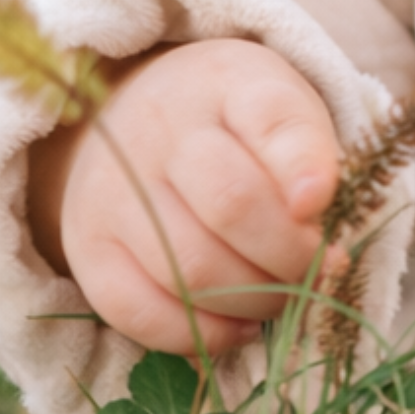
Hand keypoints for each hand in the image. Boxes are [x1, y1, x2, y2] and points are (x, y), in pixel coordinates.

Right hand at [29, 39, 340, 356]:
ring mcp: (116, 189)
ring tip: (286, 297)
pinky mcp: (87, 248)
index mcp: (230, 80)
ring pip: (190, 266)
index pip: (271, 116)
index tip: (322, 204)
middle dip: (291, 255)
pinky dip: (198, 333)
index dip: (304, 166)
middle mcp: (163, 128)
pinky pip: (138, 311)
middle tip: (321, 270)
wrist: (138, 116)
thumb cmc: (238, 123)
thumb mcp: (286, 109)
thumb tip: (327, 247)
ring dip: (253, 299)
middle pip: (233, 203)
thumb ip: (314, 163)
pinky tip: (238, 326)